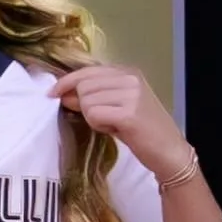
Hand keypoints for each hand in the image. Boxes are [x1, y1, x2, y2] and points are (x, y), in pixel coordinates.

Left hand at [48, 64, 190, 181]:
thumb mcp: (119, 107)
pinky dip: (99, 125)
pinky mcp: (129, 113)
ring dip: (93, 118)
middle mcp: (130, 78)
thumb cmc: (143, 132)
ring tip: (113, 125)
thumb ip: (94, 97)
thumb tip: (64, 94)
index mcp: (128, 72)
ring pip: (87, 101)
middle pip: (84, 85)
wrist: (169, 151)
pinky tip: (115, 130)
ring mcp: (131, 94)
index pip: (88, 70)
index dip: (67, 81)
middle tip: (102, 120)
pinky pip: (94, 115)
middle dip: (83, 105)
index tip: (52, 93)